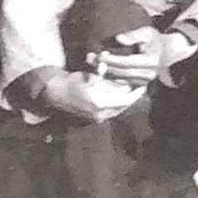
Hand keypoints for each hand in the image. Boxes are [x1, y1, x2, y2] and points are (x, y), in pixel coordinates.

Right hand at [20, 63, 141, 124]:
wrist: (54, 94)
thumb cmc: (72, 81)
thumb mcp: (92, 77)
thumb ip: (108, 80)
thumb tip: (124, 82)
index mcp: (100, 103)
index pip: (125, 99)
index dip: (136, 92)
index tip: (143, 84)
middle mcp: (100, 114)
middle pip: (123, 106)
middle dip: (131, 97)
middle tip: (139, 87)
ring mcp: (96, 119)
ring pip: (117, 110)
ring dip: (124, 100)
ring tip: (131, 91)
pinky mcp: (93, 119)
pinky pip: (110, 112)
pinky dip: (115, 104)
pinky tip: (118, 96)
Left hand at [90, 23, 182, 88]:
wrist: (164, 53)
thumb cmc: (153, 40)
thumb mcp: (147, 32)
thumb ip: (134, 35)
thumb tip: (119, 38)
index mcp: (151, 60)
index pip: (127, 62)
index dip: (112, 59)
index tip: (100, 54)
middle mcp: (149, 74)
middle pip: (122, 73)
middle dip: (105, 67)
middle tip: (91, 59)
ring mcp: (145, 82)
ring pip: (121, 80)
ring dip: (105, 73)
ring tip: (92, 65)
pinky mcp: (140, 86)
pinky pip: (122, 84)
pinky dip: (110, 78)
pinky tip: (100, 71)